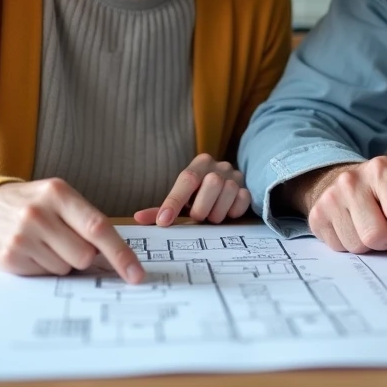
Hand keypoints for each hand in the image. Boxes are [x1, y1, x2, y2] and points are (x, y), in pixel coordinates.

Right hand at [0, 178, 143, 281]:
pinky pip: (45, 276)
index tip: (136, 274)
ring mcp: (22, 237)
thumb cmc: (32, 204)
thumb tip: (117, 255)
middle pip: (84, 255)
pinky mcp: (10, 258)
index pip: (98, 228)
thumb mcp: (58, 197)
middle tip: (65, 240)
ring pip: (65, 268)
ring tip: (44, 243)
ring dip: (61, 261)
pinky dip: (44, 267)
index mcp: (58, 193)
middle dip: (82, 255)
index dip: (121, 254)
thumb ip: (85, 220)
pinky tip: (31, 251)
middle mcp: (39, 214)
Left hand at [132, 153, 251, 225]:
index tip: (164, 222)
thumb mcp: (180, 200)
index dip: (174, 202)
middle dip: (202, 207)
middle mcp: (219, 166)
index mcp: (199, 163)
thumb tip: (138, 218)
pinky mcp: (247, 188)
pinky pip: (242, 200)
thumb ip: (160, 209)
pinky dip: (232, 211)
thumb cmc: (197, 197)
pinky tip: (225, 213)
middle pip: (212, 183)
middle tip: (198, 217)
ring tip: (211, 216)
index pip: (186, 179)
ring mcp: (236, 176)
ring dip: (217, 212)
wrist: (225, 189)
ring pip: (229, 192)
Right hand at [283, 156, 386, 263]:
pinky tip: (353, 228)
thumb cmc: (381, 189)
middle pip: (376, 233)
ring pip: (358, 245)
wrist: (339, 179)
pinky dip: (352, 245)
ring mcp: (330, 198)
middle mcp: (352, 181)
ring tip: (370, 227)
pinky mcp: (317, 216)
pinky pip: (341, 248)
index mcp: (381, 170)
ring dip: (370, 246)